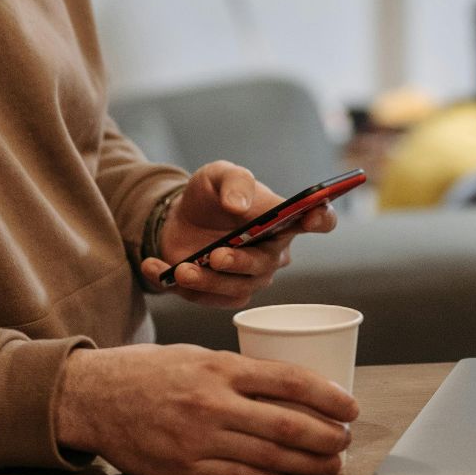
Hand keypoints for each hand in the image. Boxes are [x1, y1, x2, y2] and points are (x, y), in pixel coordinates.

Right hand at [55, 343, 357, 474]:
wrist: (91, 397)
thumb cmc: (146, 370)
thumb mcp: (196, 353)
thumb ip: (237, 371)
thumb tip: (285, 388)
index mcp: (220, 367)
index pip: (290, 381)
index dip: (328, 396)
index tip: (351, 406)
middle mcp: (214, 403)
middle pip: (287, 425)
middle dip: (326, 437)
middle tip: (345, 441)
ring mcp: (200, 439)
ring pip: (269, 458)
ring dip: (306, 464)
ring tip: (327, 465)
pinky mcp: (185, 468)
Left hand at [141, 162, 337, 307]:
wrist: (177, 218)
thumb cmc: (210, 195)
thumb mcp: (218, 175)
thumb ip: (233, 182)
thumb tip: (239, 205)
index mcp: (283, 220)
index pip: (319, 219)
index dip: (322, 219)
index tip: (312, 217)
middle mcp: (271, 253)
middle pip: (266, 266)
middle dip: (241, 263)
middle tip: (216, 255)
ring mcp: (245, 278)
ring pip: (236, 290)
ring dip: (208, 282)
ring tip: (183, 270)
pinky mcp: (217, 294)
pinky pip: (202, 299)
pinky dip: (175, 285)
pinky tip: (154, 266)